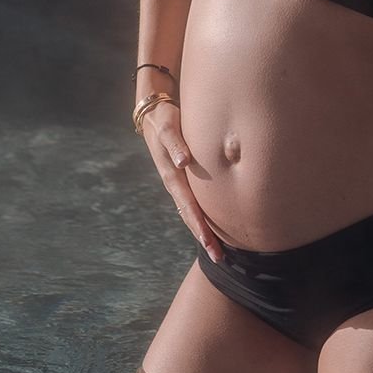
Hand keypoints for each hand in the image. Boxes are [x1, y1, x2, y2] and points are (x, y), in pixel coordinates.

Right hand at [139, 100, 222, 262]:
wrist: (153, 114)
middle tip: (219, 258)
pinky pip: (192, 202)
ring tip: (217, 250)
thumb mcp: (167, 127)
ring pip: (190, 212)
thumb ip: (175, 143)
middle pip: (190, 216)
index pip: (189, 207)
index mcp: (173, 175)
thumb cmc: (164, 119)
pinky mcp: (182, 177)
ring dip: (203, 231)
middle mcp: (175, 183)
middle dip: (204, 237)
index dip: (200, 226)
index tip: (210, 244)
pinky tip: (211, 226)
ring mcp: (178, 182)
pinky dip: (201, 217)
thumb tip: (183, 161)